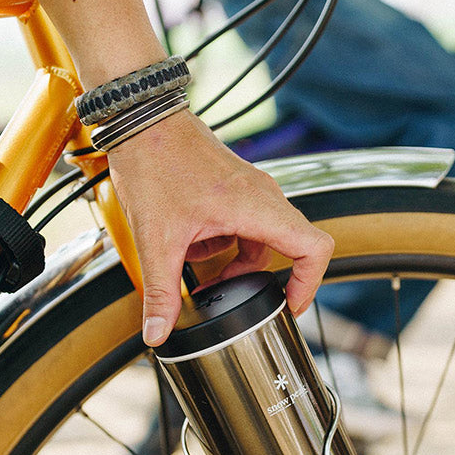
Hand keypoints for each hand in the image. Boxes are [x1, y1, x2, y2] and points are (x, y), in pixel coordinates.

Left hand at [106, 109, 333, 346]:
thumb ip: (160, 292)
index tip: (290, 305)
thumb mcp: (156, 239)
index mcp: (256, 207)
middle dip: (266, 279)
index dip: (310, 284)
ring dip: (241, 263)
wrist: (139, 121)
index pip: (314, 248)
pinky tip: (196, 248)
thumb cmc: (153, 163)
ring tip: (209, 276)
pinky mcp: (238, 187)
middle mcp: (264, 196)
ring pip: (265, 238)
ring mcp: (253, 189)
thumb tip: (158, 333)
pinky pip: (248, 224)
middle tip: (244, 299)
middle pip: (292, 248)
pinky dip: (229, 243)